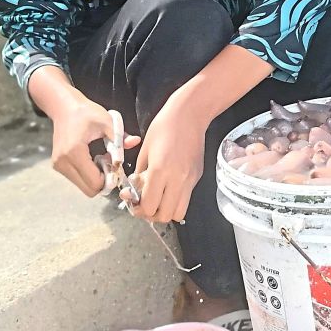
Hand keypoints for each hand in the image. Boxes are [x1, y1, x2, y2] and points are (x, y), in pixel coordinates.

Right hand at [51, 97, 139, 196]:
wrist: (63, 107)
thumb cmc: (85, 112)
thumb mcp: (107, 121)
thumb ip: (120, 136)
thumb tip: (136, 141)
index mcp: (74, 152)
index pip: (94, 182)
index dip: (109, 180)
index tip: (115, 166)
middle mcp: (63, 162)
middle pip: (88, 189)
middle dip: (103, 181)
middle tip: (109, 164)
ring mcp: (58, 165)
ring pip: (83, 186)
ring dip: (95, 178)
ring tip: (101, 159)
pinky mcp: (57, 165)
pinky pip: (77, 179)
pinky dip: (87, 174)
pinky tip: (92, 159)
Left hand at [130, 96, 206, 223]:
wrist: (190, 114)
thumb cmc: (163, 127)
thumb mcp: (144, 151)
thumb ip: (140, 175)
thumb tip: (136, 192)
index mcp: (160, 171)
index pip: (149, 206)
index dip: (138, 209)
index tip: (133, 202)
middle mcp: (178, 179)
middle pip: (165, 216)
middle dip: (152, 214)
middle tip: (144, 204)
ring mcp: (190, 180)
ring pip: (179, 213)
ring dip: (166, 210)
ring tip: (157, 199)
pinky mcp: (197, 177)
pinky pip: (186, 198)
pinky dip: (175, 200)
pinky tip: (167, 187)